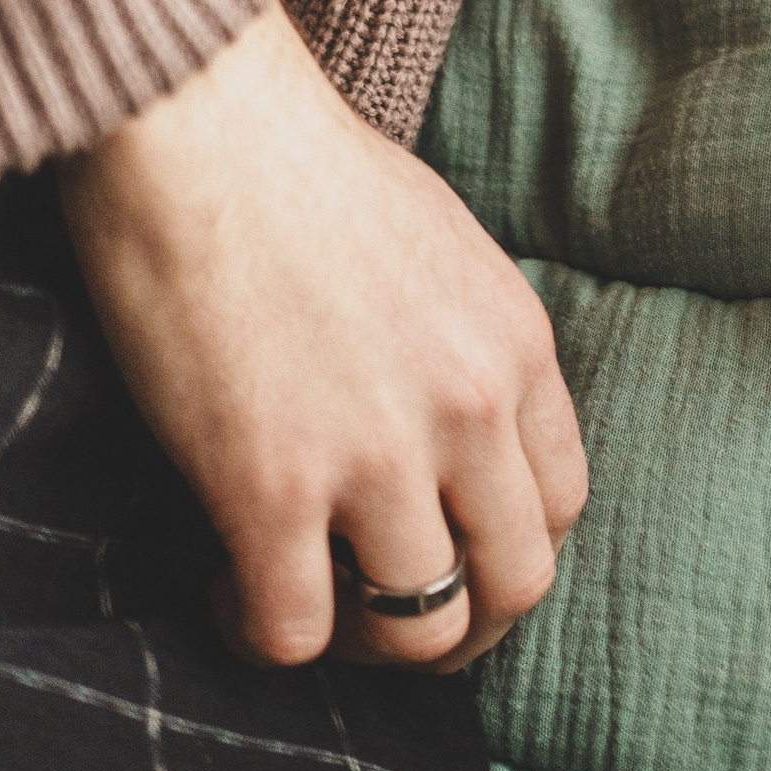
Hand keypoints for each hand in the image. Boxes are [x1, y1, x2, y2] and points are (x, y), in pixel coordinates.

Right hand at [60, 0, 586, 672]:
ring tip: (302, 591)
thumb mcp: (443, 249)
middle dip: (459, 626)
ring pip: (417, 629)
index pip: (564, 504)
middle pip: (517, 586)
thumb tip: (454, 435)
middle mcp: (471, 405)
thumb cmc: (305, 171)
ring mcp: (378, 452)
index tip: (450, 554)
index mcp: (519, 342)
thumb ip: (467, 346)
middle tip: (385, 615)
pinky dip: (262, 633)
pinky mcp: (272, 486)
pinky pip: (294, 631)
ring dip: (359, 639)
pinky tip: (228, 586)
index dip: (506, 552)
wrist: (206, 131)